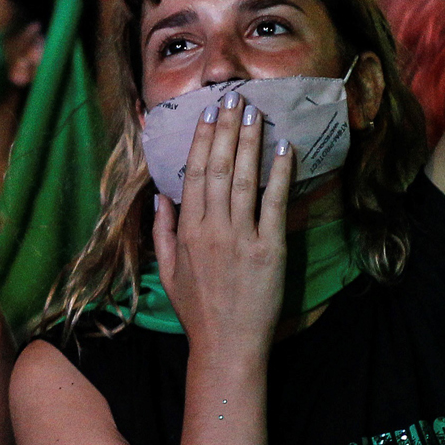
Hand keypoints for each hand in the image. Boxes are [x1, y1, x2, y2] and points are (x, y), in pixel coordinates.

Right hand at [153, 92, 292, 355]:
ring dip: (250, 142)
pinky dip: (279, 174)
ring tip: (256, 113)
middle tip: (234, 99)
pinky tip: (283, 149)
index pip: (194, 174)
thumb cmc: (197, 310)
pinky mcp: (269, 249)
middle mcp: (211, 228)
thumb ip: (162, 231)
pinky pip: (275, 203)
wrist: (227, 345)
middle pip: (217, 168)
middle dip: (226, 130)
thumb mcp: (167, 271)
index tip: (209, 115)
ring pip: (243, 178)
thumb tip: (161, 196)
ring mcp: (241, 237)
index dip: (202, 141)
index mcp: (186, 231)